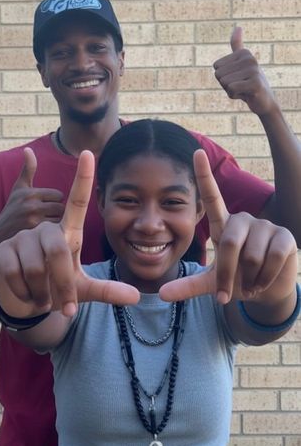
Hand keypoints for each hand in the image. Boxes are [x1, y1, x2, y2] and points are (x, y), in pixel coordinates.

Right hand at [0, 147, 64, 238]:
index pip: (58, 195)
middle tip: (46, 217)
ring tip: (45, 225)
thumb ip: (28, 169)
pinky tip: (44, 235)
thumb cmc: (13, 209)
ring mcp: (32, 220)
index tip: (45, 206)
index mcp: (29, 192)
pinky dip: (53, 234)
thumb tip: (28, 149)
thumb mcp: (19, 188)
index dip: (54, 202)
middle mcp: (30, 205)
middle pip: (61, 207)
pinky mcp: (34, 234)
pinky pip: (55, 232)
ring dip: (56, 224)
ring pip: (59, 219)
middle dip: (56, 213)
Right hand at [0, 150, 139, 318]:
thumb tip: (137, 295)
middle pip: (58, 251)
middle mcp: (44, 229)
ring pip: (36, 269)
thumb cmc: (57, 290)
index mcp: (67, 232)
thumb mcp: (83, 290)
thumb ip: (108, 290)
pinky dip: (25, 295)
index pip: (77, 201)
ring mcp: (21, 238)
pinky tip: (25, 295)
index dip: (83, 178)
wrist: (24, 302)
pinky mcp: (2, 251)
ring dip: (43, 293)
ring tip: (42, 297)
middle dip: (63, 284)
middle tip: (65, 305)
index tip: (89, 153)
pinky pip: (16, 275)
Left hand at [159, 149, 296, 303]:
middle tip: (229, 293)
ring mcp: (265, 226)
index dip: (204, 175)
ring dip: (249, 279)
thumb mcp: (211, 283)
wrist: (267, 291)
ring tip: (250, 283)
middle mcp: (243, 220)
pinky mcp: (285, 236)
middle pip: (230, 243)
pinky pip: (273, 258)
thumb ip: (187, 286)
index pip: (211, 196)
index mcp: (223, 225)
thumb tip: (159, 294)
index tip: (196, 152)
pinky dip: (266, 277)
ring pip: (252, 255)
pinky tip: (265, 280)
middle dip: (228, 274)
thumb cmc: (236, 281)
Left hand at [213, 27, 276, 115]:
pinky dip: (235, 96)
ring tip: (244, 90)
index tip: (237, 78)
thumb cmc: (249, 82)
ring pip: (224, 83)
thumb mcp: (241, 63)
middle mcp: (249, 59)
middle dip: (226, 85)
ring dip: (231, 91)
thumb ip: (237, 46)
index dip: (223, 77)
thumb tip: (238, 26)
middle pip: (218, 75)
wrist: (265, 102)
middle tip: (241, 86)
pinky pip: (231, 89)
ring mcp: (253, 70)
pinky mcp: (255, 83)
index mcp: (244, 53)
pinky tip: (246, 95)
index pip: (216, 67)